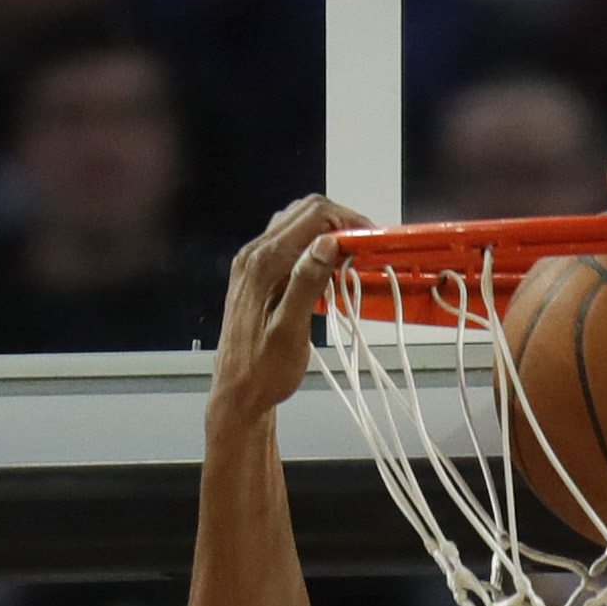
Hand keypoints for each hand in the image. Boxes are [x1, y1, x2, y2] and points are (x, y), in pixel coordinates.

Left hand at [211, 190, 365, 424]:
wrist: (237, 393)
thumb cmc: (264, 372)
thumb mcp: (290, 332)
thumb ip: (306, 284)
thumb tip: (326, 245)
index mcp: (263, 263)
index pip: (312, 217)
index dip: (346, 221)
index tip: (369, 240)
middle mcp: (254, 254)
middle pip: (303, 211)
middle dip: (339, 222)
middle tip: (364, 247)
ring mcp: (252, 262)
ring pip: (295, 223)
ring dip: (326, 232)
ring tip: (349, 258)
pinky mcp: (255, 273)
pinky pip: (286, 243)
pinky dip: (311, 246)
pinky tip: (325, 270)